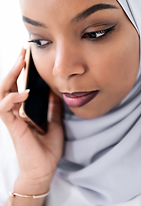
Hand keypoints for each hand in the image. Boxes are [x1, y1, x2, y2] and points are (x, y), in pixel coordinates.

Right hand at [0, 48, 63, 193]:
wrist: (43, 169)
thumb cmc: (47, 147)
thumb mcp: (54, 122)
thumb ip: (52, 107)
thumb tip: (55, 91)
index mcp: (25, 109)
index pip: (20, 86)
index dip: (23, 71)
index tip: (29, 57)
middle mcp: (16, 111)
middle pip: (10, 84)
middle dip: (15, 67)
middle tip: (22, 51)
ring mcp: (12, 118)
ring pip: (4, 92)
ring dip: (11, 77)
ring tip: (20, 63)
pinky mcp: (12, 127)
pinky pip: (6, 109)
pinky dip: (13, 98)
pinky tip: (24, 92)